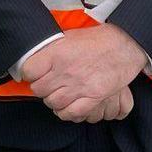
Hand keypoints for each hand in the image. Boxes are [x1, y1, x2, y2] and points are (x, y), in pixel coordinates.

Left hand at [24, 24, 147, 122]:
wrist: (122, 45)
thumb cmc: (94, 41)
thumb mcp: (66, 38)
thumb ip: (49, 51)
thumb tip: (35, 58)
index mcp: (56, 54)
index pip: (29, 71)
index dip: (29, 74)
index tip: (33, 74)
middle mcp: (65, 71)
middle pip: (39, 90)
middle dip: (41, 89)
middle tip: (47, 86)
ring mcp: (79, 86)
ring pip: (53, 103)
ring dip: (52, 102)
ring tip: (57, 96)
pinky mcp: (93, 97)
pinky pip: (72, 113)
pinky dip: (66, 113)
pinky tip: (66, 107)